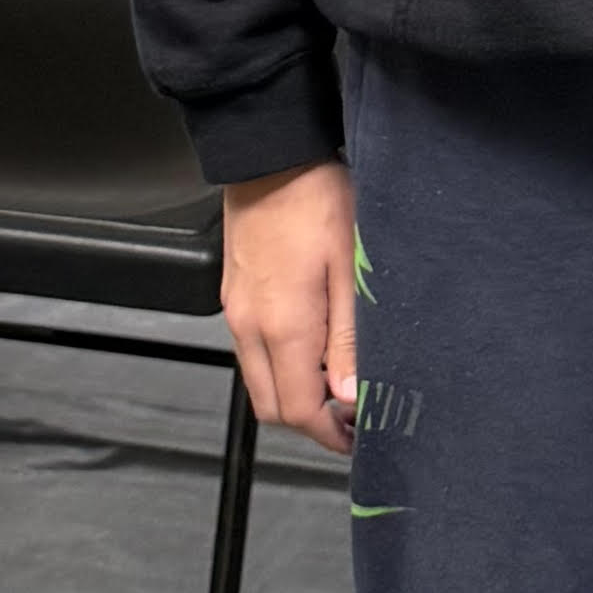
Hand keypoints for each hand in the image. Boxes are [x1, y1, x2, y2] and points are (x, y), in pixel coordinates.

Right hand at [217, 156, 356, 453]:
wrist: (272, 157)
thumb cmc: (316, 199)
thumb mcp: (351, 271)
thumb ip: (349, 340)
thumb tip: (349, 395)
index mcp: (282, 326)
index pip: (298, 411)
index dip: (330, 433)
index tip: (358, 435)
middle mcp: (250, 326)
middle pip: (272, 406)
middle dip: (311, 421)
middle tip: (351, 415)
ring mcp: (237, 312)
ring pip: (260, 381)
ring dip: (295, 393)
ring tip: (337, 381)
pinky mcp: (235, 296)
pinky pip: (252, 351)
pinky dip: (280, 365)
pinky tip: (313, 346)